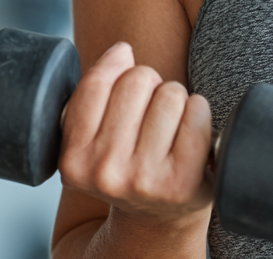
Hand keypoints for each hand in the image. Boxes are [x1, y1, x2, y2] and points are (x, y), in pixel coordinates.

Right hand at [57, 42, 213, 227]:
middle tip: (149, 115)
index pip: (98, 82)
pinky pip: (198, 111)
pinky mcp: (181, 182)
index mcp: (73, 160)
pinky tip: (189, 136)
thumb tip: (121, 50)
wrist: (157, 221)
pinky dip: (199, 114)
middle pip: (139, 79)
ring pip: (171, 92)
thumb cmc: (128, 163)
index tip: (124, 87)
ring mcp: (143, 180)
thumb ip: (96, 90)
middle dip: (150, 85)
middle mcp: (104, 173)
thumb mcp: (93, 136)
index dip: (118, 70)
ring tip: (168, 129)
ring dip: (176, 101)